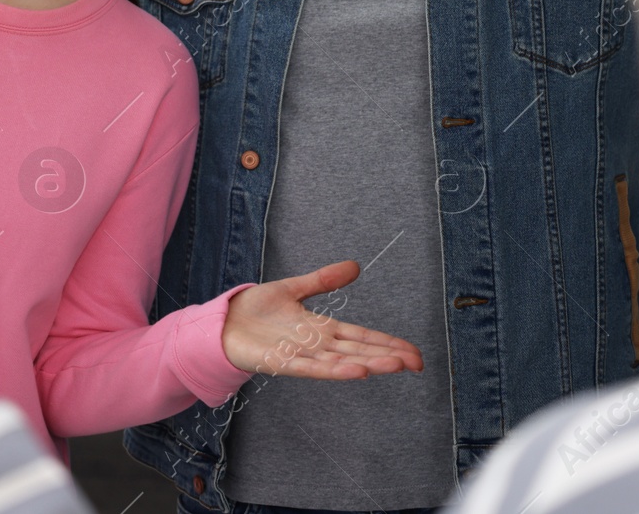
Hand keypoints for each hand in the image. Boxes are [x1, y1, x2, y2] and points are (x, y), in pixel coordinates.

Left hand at [222, 260, 423, 378]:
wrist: (222, 323)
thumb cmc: (255, 310)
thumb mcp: (293, 288)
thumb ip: (323, 280)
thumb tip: (354, 266)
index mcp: (321, 329)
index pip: (362, 336)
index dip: (388, 343)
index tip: (414, 352)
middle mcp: (316, 345)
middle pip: (359, 351)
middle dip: (387, 356)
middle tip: (417, 363)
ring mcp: (300, 355)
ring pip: (341, 362)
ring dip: (368, 364)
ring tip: (394, 366)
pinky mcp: (280, 362)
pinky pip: (311, 368)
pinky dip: (334, 370)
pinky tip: (355, 372)